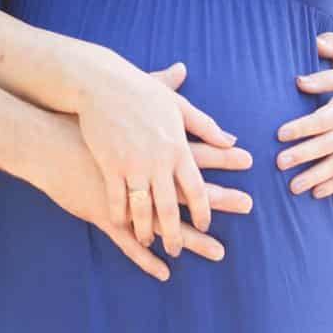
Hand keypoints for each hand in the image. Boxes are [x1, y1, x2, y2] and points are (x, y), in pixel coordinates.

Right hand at [74, 53, 237, 256]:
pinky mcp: (109, 166)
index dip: (204, 210)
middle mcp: (157, 160)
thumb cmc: (141, 91)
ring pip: (143, 210)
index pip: (197, 188)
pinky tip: (124, 227)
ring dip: (147, 230)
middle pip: (171, 207)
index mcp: (177, 147)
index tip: (208, 226)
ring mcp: (132, 165)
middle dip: (176, 233)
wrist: (101, 82)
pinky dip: (122, 217)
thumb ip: (206, 125)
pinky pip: (117, 200)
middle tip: (178, 249)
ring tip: (151, 242)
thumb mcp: (178, 105)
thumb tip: (231, 139)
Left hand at [276, 33, 332, 213]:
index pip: (322, 120)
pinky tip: (320, 194)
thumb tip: (298, 82)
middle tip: (279, 164)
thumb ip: (324, 79)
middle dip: (302, 156)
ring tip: (294, 187)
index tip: (280, 134)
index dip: (301, 128)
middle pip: (327, 146)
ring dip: (317, 178)